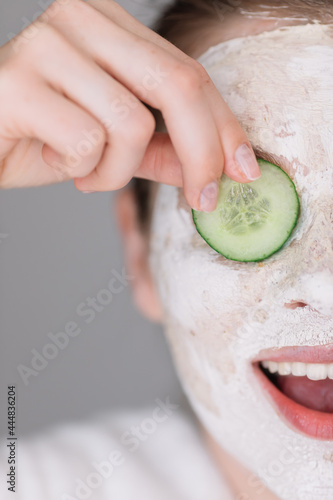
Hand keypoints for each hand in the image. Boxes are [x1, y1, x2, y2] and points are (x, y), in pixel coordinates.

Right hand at [0, 0, 260, 210]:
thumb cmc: (42, 137)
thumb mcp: (114, 145)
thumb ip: (164, 150)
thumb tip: (220, 169)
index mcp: (109, 23)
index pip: (189, 72)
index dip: (225, 127)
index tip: (244, 171)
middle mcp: (81, 18)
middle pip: (178, 85)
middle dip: (202, 154)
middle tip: (203, 199)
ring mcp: (48, 45)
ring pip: (132, 123)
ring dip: (118, 170)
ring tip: (88, 173)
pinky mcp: (20, 82)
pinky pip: (87, 142)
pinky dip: (83, 171)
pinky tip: (56, 161)